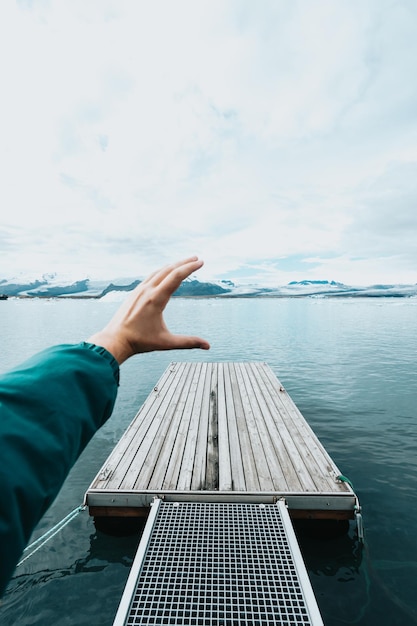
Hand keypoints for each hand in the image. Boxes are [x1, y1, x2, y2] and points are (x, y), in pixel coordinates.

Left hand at [87, 256, 209, 363]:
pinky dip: (161, 271)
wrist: (115, 340)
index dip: (190, 268)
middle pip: (168, 270)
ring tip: (183, 263)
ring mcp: (139, 290)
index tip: (200, 263)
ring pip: (158, 271)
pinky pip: (150, 277)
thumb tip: (208, 346)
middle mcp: (147, 291)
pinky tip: (165, 273)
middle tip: (196, 258)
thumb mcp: (167, 343)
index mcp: (156, 299)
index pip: (176, 277)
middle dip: (184, 263)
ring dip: (172, 265)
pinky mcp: (134, 293)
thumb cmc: (140, 342)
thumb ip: (188, 342)